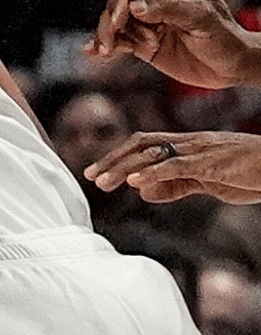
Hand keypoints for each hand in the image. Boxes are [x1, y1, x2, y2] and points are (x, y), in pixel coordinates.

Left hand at [84, 130, 260, 203]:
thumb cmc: (250, 174)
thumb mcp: (207, 182)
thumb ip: (177, 185)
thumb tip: (144, 192)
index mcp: (188, 144)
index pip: (144, 144)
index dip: (118, 155)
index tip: (95, 170)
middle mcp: (191, 142)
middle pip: (142, 145)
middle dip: (113, 160)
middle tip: (90, 176)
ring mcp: (202, 150)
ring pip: (154, 154)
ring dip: (125, 168)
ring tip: (103, 181)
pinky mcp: (214, 163)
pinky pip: (179, 166)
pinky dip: (154, 173)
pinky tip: (136, 182)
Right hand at [86, 0, 260, 88]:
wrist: (233, 66)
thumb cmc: (224, 36)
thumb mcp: (200, 18)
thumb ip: (167, 9)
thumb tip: (133, 6)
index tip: (122, 17)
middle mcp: (153, 4)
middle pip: (116, 4)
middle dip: (112, 22)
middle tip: (115, 40)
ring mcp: (147, 26)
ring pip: (114, 26)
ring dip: (109, 38)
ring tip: (108, 52)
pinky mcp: (144, 47)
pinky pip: (119, 44)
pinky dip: (105, 48)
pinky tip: (93, 54)